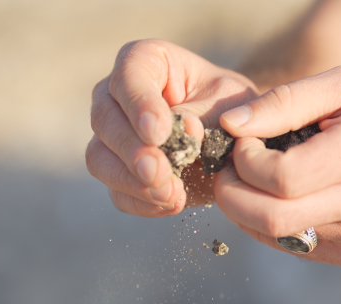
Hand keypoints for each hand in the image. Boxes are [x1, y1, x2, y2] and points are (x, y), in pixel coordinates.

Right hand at [87, 39, 259, 215]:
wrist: (240, 142)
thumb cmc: (235, 110)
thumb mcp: (233, 104)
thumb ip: (205, 114)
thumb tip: (184, 128)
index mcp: (146, 62)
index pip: (129, 76)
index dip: (139, 105)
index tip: (158, 133)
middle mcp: (118, 95)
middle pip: (105, 119)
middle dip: (133, 151)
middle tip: (159, 173)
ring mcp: (113, 136)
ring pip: (100, 159)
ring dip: (132, 181)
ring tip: (172, 194)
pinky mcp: (121, 173)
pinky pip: (117, 192)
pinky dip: (142, 202)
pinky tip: (172, 204)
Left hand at [214, 66, 340, 266]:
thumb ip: (287, 101)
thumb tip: (233, 124)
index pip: (280, 179)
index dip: (246, 162)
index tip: (244, 142)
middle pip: (271, 219)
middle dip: (233, 195)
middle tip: (229, 170)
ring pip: (280, 239)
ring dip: (252, 211)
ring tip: (256, 181)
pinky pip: (301, 249)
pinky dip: (278, 227)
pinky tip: (286, 200)